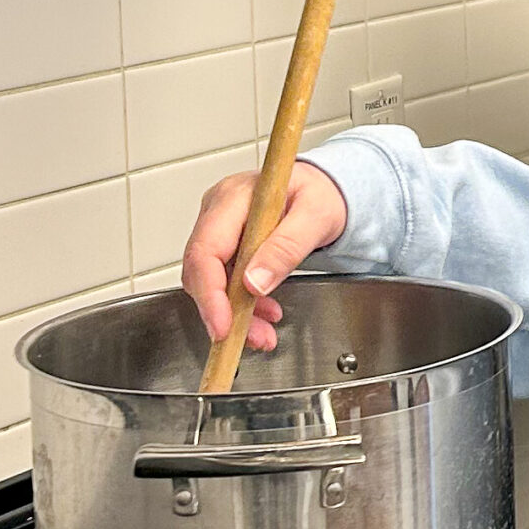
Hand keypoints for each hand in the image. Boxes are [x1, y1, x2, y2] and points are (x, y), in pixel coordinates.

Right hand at [183, 159, 348, 350]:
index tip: (223, 325)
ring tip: (265, 334)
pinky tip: (264, 315)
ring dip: (235, 314)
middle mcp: (219, 212)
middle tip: (254, 337)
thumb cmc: (321, 194)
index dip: (210, 293)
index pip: (205, 249)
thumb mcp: (316, 217)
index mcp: (234, 198)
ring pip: (212, 282)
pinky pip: (225, 281)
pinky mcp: (227, 245)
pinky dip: (242, 305)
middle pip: (202, 270)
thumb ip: (286, 248)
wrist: (326, 190)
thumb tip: (254, 282)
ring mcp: (220, 229)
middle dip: (224, 311)